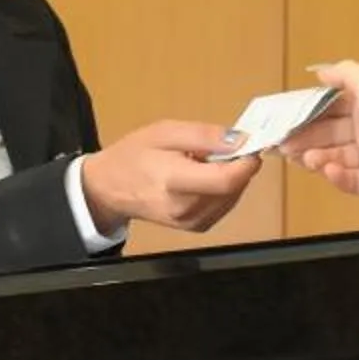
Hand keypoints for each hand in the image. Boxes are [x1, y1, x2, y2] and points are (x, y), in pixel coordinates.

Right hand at [79, 121, 260, 234]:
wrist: (110, 189)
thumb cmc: (134, 156)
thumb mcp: (165, 132)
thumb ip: (204, 135)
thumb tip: (240, 140)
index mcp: (174, 182)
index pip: (227, 180)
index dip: (246, 161)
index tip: (248, 143)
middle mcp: (185, 209)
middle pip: (234, 188)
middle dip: (237, 165)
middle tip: (220, 148)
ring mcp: (191, 222)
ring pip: (233, 197)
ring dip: (231, 176)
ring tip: (204, 162)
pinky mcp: (196, 227)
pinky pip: (225, 205)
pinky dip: (223, 189)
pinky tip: (204, 178)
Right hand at [283, 61, 358, 204]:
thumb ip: (344, 73)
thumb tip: (320, 71)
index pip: (332, 107)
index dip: (309, 112)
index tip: (288, 118)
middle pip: (330, 134)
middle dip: (306, 139)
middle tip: (284, 144)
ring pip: (337, 157)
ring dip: (318, 158)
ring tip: (306, 160)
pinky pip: (352, 180)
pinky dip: (338, 177)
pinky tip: (330, 171)